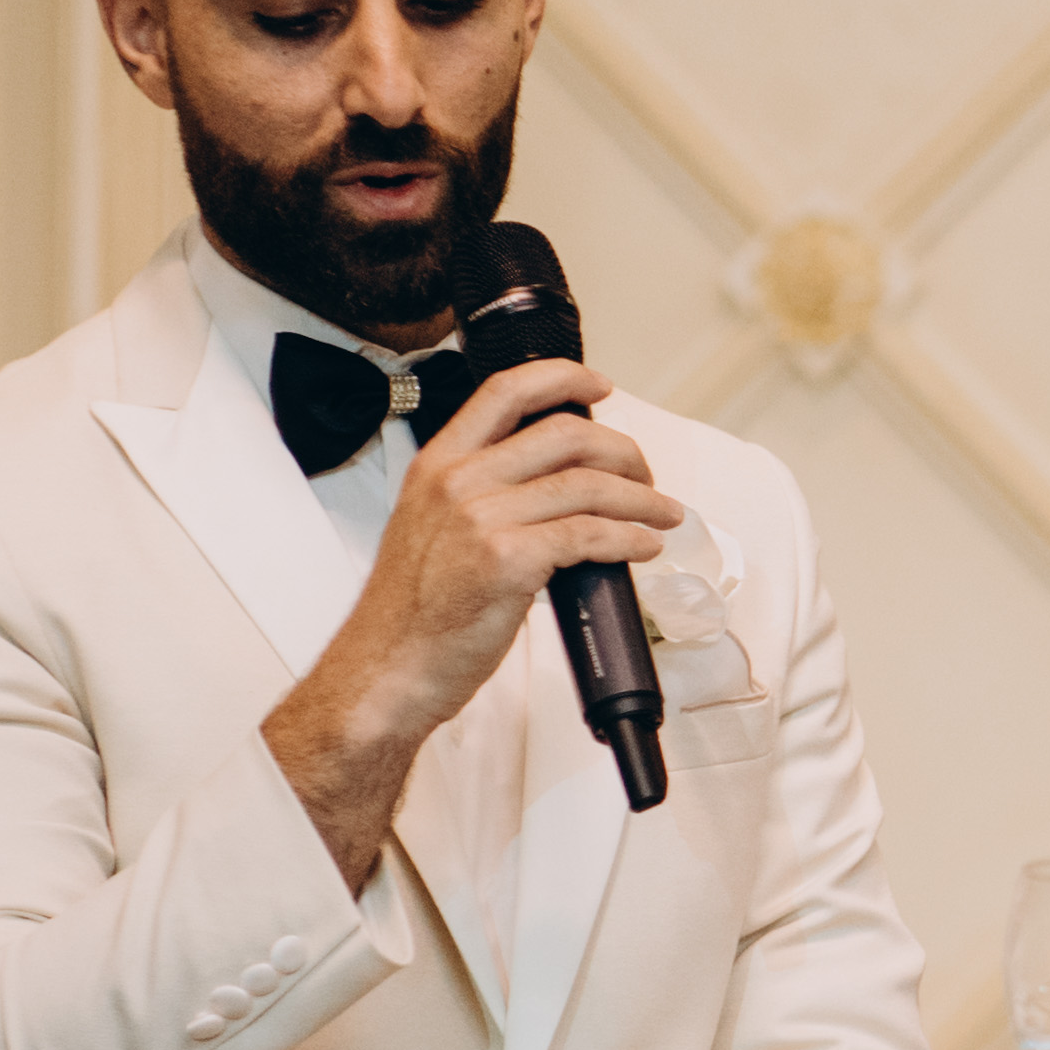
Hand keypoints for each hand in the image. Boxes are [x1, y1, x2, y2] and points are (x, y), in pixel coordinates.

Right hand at [263, 359, 684, 886]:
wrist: (386, 671)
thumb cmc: (410, 614)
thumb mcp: (431, 530)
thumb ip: (480, 498)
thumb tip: (553, 491)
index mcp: (438, 465)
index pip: (506, 392)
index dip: (563, 379)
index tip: (601, 387)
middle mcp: (458, 482)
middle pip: (565, 435)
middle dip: (623, 452)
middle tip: (645, 475)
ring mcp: (481, 520)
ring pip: (587, 485)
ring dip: (641, 498)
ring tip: (664, 514)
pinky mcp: (506, 562)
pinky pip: (589, 535)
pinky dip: (629, 539)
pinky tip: (644, 547)